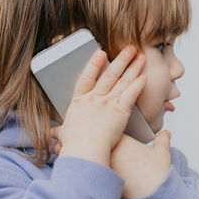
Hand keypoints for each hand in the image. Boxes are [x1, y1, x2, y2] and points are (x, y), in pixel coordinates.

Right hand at [51, 45, 146, 166]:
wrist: (84, 149)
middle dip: (121, 60)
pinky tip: (143, 77)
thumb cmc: (74, 144)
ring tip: (140, 56)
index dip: (94, 64)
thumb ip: (61, 131)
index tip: (101, 52)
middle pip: (110, 75)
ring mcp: (107, 103)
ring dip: (132, 68)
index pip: (87, 78)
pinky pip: (130, 95)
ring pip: (122, 81)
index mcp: (79, 102)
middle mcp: (94, 99)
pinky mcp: (120, 111)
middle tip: (130, 49)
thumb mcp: (64, 134)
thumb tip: (55, 133)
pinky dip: (137, 86)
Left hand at [55, 130, 171, 198]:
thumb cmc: (156, 173)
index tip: (91, 121)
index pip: (106, 125)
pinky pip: (83, 162)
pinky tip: (60, 156)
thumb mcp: (161, 154)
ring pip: (83, 146)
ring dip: (70, 142)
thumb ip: (163, 141)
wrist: (153, 189)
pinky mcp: (102, 171)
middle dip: (79, 129)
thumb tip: (167, 134)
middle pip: (91, 133)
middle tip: (66, 125)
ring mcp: (105, 158)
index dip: (97, 123)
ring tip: (56, 137)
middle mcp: (111, 146)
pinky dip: (72, 159)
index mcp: (124, 139)